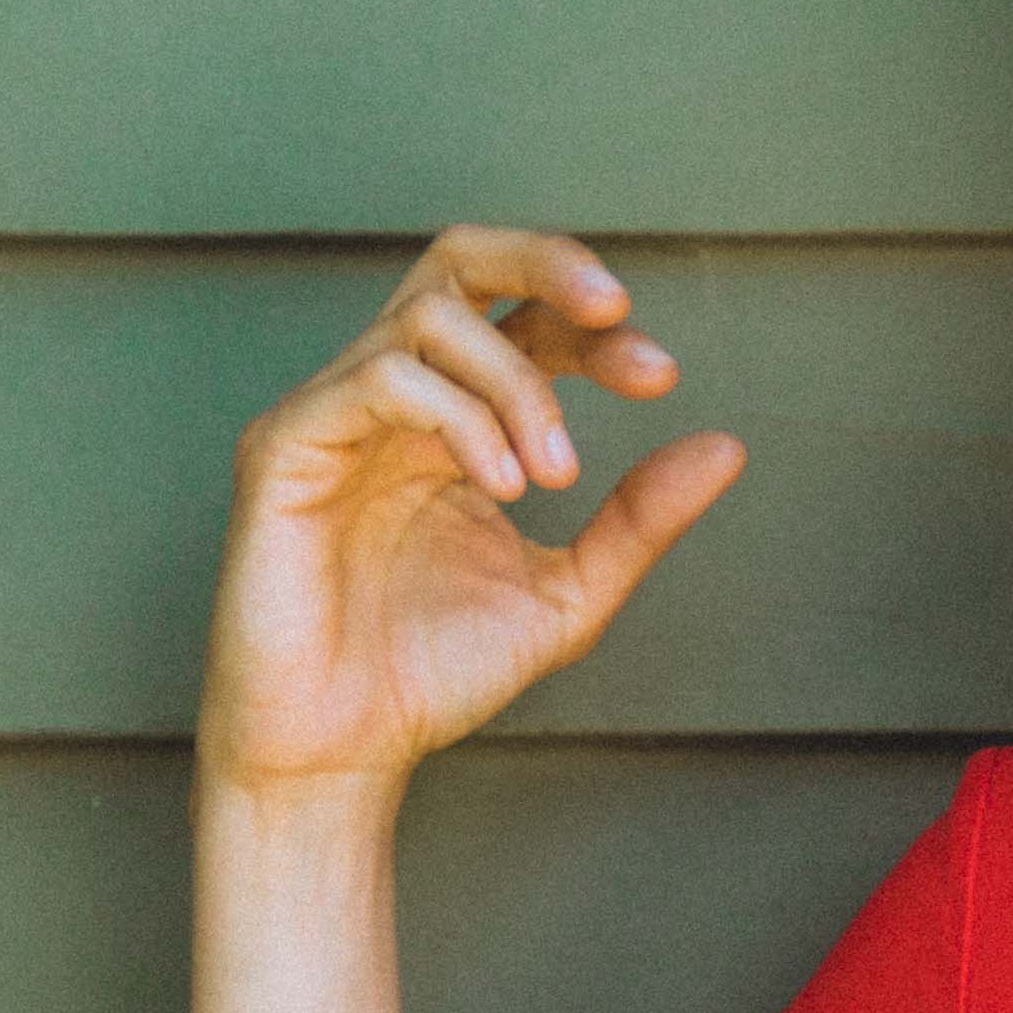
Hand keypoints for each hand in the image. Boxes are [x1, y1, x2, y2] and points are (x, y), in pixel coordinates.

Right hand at [195, 225, 742, 802]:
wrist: (339, 753)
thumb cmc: (430, 673)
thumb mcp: (567, 594)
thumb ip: (639, 521)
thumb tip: (728, 446)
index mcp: (451, 420)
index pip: (524, 318)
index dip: (595, 327)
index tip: (661, 377)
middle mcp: (388, 399)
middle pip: (458, 259)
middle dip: (548, 263)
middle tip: (616, 316)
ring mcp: (331, 414)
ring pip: (429, 317)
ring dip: (516, 384)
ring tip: (554, 474)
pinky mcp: (285, 446)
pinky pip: (379, 378)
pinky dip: (459, 416)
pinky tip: (503, 485)